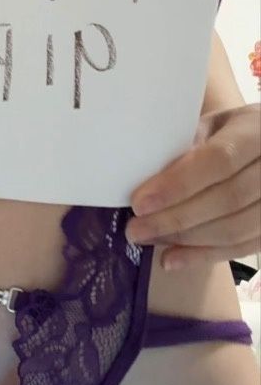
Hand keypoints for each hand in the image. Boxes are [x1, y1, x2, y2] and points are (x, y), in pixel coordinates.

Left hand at [126, 103, 260, 269]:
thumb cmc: (233, 132)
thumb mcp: (213, 124)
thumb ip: (187, 145)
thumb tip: (148, 179)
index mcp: (257, 132)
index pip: (220, 161)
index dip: (179, 184)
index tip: (140, 203)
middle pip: (227, 200)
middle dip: (175, 219)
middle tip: (135, 229)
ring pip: (236, 230)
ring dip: (186, 240)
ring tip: (147, 240)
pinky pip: (242, 248)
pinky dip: (203, 257)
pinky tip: (171, 259)